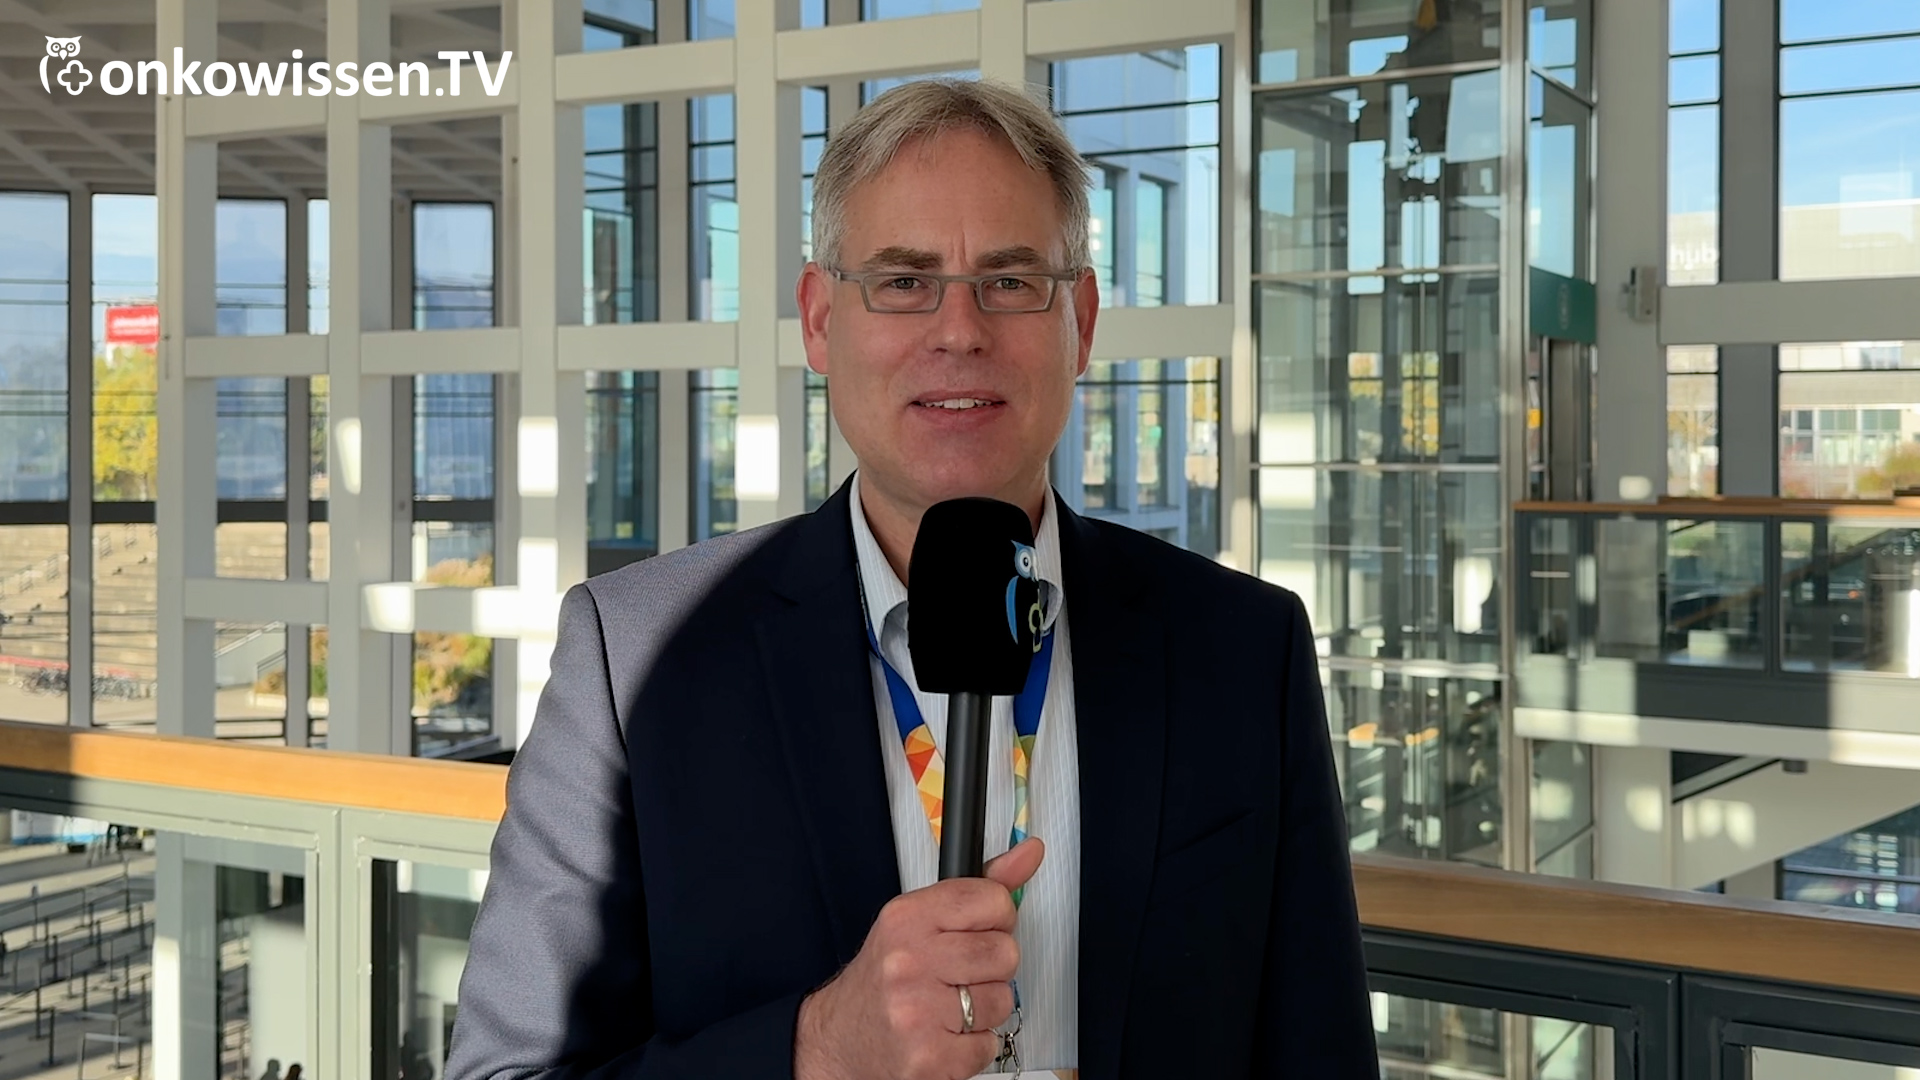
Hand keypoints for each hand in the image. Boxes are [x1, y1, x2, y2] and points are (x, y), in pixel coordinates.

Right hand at [794, 838, 1044, 1079]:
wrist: (839, 1038)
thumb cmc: (884, 979)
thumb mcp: (920, 921)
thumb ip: (979, 888)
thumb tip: (1029, 852)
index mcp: (907, 918)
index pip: (992, 900)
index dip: (996, 920)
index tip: (975, 933)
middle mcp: (908, 961)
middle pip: (1005, 953)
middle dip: (991, 969)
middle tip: (957, 977)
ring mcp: (917, 1012)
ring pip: (1002, 1001)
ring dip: (982, 1011)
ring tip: (947, 1009)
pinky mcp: (930, 1058)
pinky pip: (988, 1045)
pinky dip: (972, 1047)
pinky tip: (943, 1036)